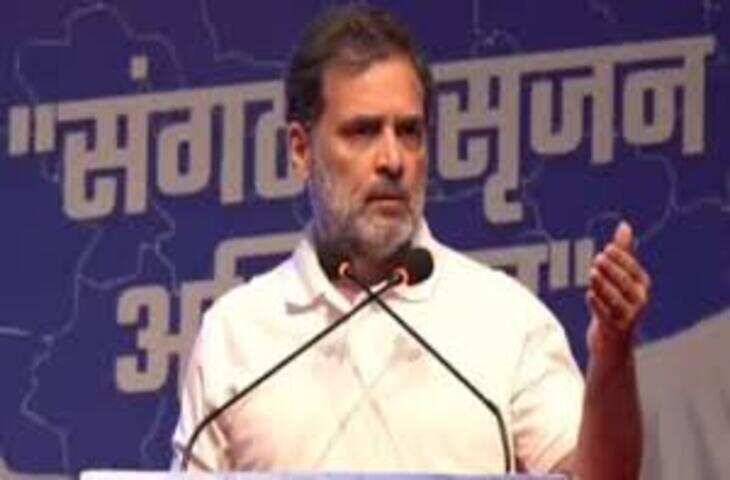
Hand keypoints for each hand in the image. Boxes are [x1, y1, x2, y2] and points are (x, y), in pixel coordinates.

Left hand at [586, 221, 650, 362]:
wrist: (612, 342)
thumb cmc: (616, 304)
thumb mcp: (620, 278)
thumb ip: (623, 252)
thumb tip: (624, 225)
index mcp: (642, 287)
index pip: (633, 270)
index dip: (621, 259)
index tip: (607, 249)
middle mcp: (639, 302)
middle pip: (625, 283)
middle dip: (612, 270)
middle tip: (597, 259)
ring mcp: (629, 317)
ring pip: (616, 299)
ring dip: (604, 285)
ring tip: (592, 273)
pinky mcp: (615, 330)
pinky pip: (606, 316)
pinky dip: (598, 305)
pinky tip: (589, 295)